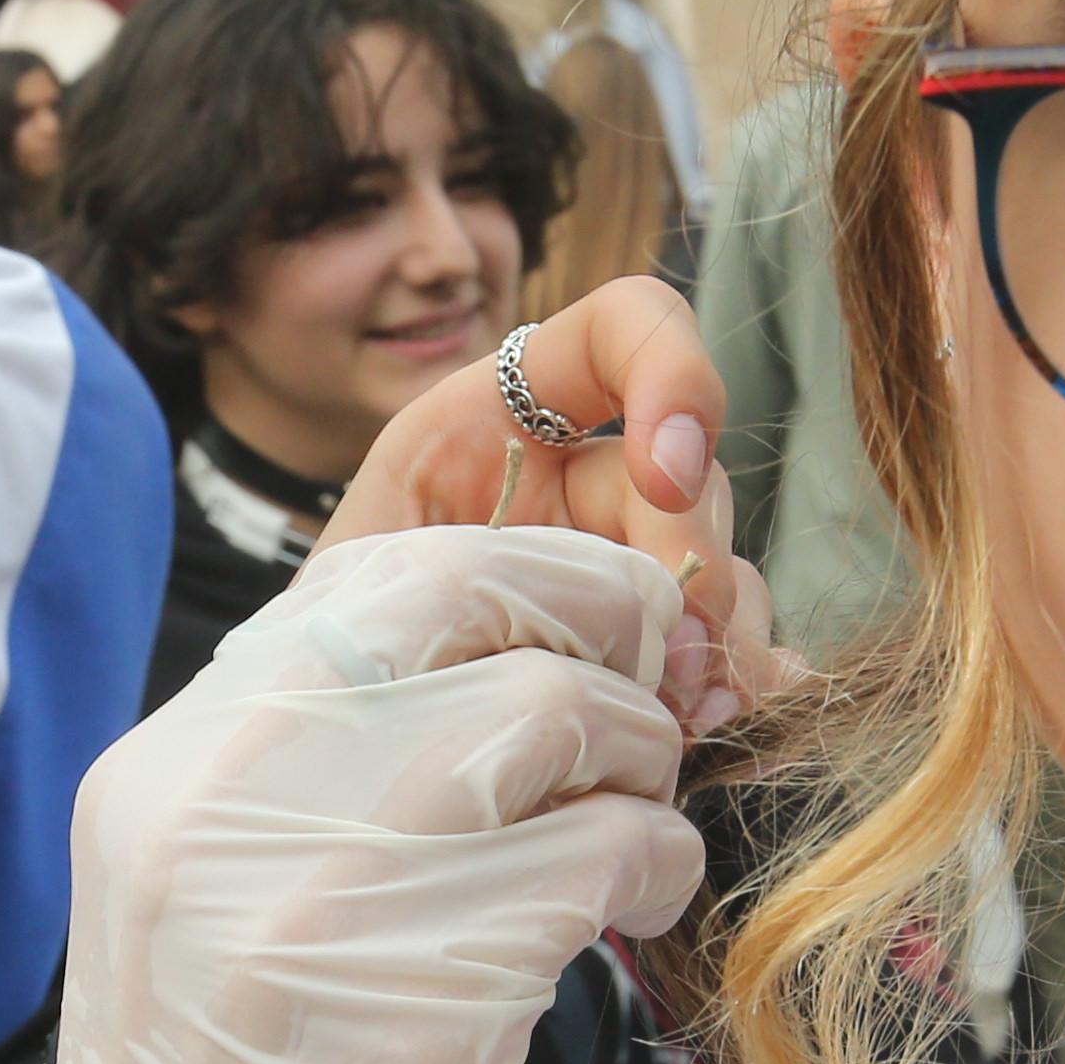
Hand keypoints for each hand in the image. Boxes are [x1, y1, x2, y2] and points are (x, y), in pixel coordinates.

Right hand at [0, 531, 708, 1063]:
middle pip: (470, 598)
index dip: (520, 583)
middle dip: (602, 626)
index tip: (592, 639)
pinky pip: (603, 852)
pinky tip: (638, 914)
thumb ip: (324, 779)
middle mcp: (221, 791)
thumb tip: (506, 660)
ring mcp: (311, 888)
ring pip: (554, 713)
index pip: (375, 574)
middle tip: (658, 701)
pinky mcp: (417, 992)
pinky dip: (655, 866)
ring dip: (638, 764)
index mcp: (169, 763)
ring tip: (634, 840)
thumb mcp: (215, 911)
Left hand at [319, 277, 790, 732]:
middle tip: (673, 662)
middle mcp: (578, 474)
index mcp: (503, 416)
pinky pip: (731, 647)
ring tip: (691, 717)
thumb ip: (473, 565)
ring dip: (725, 641)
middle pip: (694, 475)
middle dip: (698, 563)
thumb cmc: (326, 639)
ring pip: (726, 568)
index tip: (664, 477)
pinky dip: (744, 686)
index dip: (673, 375)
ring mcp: (621, 562)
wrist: (320, 734)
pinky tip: (735, 728)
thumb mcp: (365, 569)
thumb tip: (599, 606)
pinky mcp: (648, 644)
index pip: (626, 329)